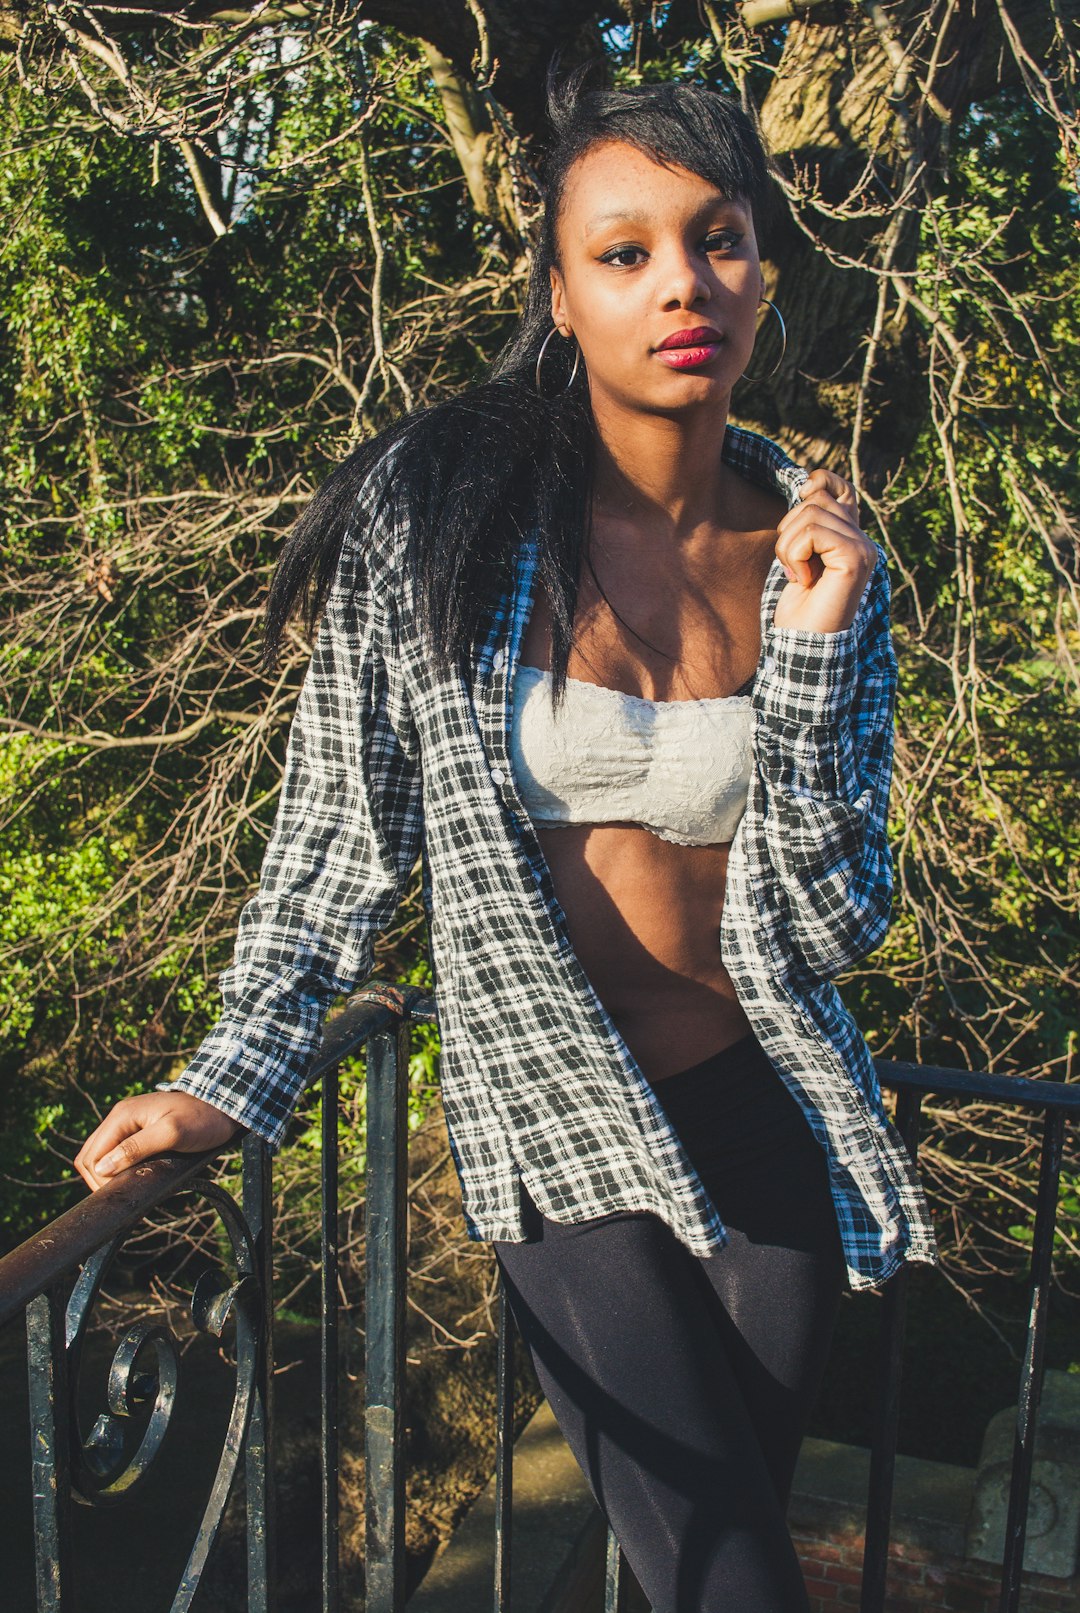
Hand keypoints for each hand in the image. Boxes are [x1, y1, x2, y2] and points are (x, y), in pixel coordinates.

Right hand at [74, 1091, 242, 1191]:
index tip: (119, 1192)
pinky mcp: (138, 1131)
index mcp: (122, 1116)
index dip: (98, 1180)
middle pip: (90, 1156)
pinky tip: (132, 1176)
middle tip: (123, 1193)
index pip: (91, 1156)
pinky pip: (117, 1152)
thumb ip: (136, 1148)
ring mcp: (128, 1124)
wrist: (222, 1107)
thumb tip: (103, 1168)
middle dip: (100, 1179)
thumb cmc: (201, 1119)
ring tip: (128, 1187)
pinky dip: (118, 1167)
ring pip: (102, 1155)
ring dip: (108, 1174)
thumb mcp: (171, 1134)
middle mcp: (120, 1118)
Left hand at [772, 467, 877, 633]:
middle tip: (791, 566)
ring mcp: (863, 548)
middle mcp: (862, 540)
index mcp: (851, 538)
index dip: (819, 482)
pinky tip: (802, 580)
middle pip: (817, 498)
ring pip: (811, 512)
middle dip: (788, 530)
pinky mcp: (855, 557)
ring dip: (788, 546)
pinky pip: (813, 532)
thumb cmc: (798, 607)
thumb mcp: (799, 555)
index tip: (800, 498)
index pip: (841, 488)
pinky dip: (794, 555)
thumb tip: (807, 485)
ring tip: (796, 575)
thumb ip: (808, 524)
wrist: (803, 643)